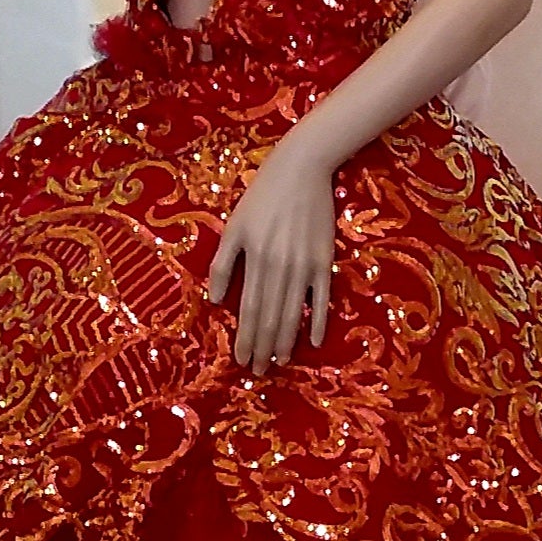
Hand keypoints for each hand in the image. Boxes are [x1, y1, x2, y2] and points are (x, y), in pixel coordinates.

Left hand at [208, 130, 336, 373]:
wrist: (302, 168)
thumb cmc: (262, 196)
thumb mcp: (234, 226)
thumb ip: (223, 263)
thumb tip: (217, 301)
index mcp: (255, 259)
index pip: (249, 309)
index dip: (245, 338)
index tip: (240, 361)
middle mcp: (280, 267)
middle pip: (270, 317)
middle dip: (263, 347)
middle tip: (258, 372)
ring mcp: (304, 265)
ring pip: (293, 312)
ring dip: (286, 341)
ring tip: (279, 362)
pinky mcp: (324, 260)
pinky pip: (321, 298)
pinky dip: (317, 321)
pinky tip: (314, 341)